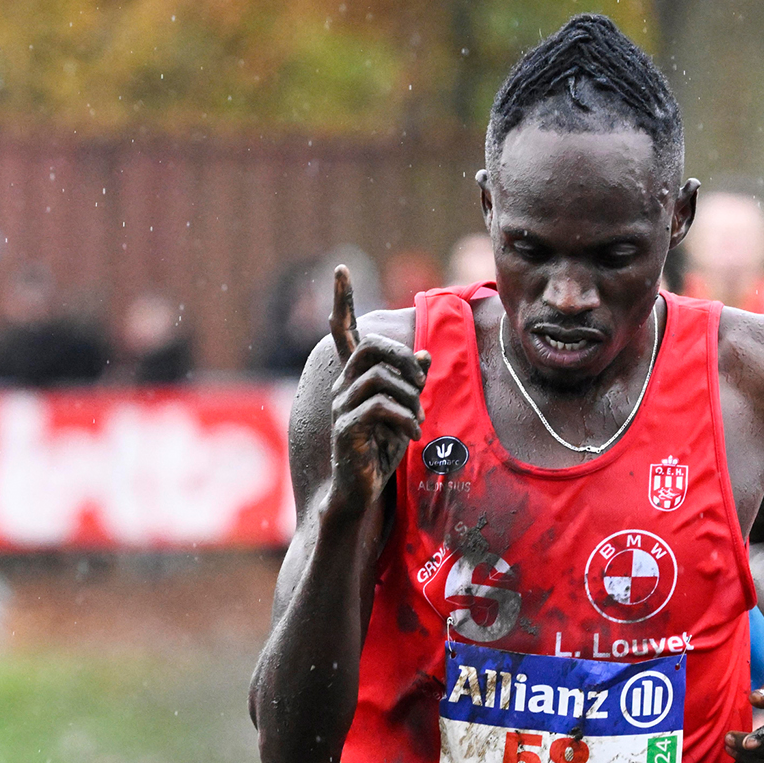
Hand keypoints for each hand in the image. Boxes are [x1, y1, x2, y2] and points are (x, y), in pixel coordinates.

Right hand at [326, 264, 428, 513]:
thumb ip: (411, 383)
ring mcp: (341, 407)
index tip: (340, 269)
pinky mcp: (346, 428)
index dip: (341, 300)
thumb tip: (423, 353)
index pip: (343, 331)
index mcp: (354, 378)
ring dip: (411, 397)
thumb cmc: (379, 452)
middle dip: (403, 357)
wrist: (358, 493)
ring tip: (418, 422)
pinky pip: (380, 407)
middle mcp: (341, 386)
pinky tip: (412, 435)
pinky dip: (405, 418)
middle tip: (421, 382)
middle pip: (371, 346)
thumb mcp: (403, 411)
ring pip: (381, 378)